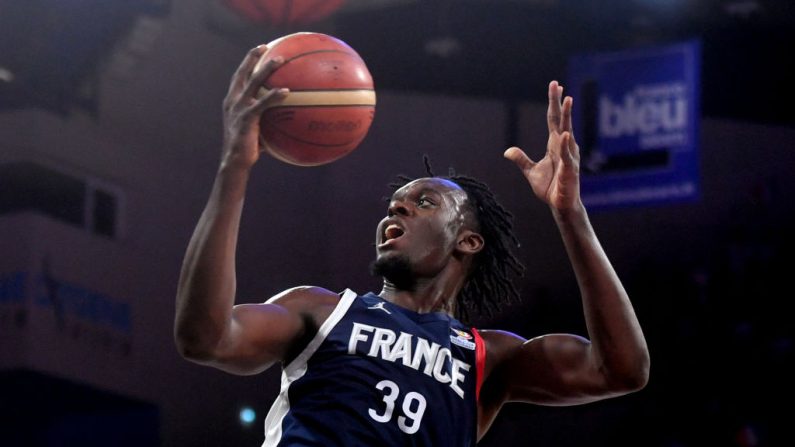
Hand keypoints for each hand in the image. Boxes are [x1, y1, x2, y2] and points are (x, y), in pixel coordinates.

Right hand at [221, 45, 288, 169]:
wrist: (235, 161)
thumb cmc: (248, 149)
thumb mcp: (255, 130)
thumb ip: (267, 120)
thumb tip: (286, 118)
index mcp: (232, 102)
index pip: (238, 77)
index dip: (247, 62)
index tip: (258, 50)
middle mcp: (233, 101)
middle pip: (243, 73)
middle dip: (253, 57)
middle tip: (265, 46)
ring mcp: (239, 109)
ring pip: (253, 82)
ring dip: (266, 69)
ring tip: (280, 60)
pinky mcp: (246, 118)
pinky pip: (263, 103)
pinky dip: (274, 96)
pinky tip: (287, 91)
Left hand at [504, 81, 581, 211]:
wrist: (560, 205)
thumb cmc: (550, 188)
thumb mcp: (531, 171)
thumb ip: (521, 159)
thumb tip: (507, 151)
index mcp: (555, 145)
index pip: (554, 119)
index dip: (553, 103)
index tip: (555, 86)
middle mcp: (564, 146)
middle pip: (561, 120)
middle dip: (558, 102)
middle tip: (557, 84)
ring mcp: (569, 156)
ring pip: (568, 132)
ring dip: (567, 116)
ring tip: (567, 100)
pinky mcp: (570, 169)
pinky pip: (567, 155)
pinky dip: (566, 145)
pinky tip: (565, 134)